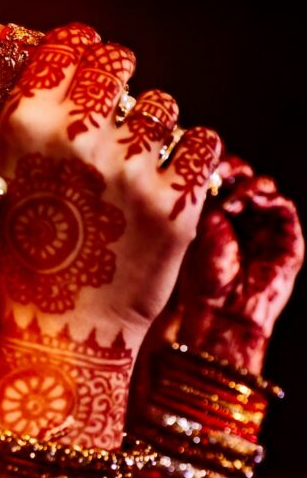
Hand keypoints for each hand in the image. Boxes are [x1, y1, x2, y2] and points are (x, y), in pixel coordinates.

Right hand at [0, 23, 221, 448]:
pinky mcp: (177, 202)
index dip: (79, 48)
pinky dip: (188, 158)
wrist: (64, 333)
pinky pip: (203, 144)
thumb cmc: (26, 258)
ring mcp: (132, 170)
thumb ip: (25, 117)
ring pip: (164, 105)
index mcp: (26, 128)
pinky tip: (165, 182)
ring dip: (151, 126)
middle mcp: (79, 139)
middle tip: (113, 108)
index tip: (84, 59)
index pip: (67, 43)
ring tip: (134, 165)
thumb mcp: (7, 181)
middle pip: (118, 61)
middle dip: (117, 78)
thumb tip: (25, 48)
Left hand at [170, 155, 303, 371]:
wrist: (219, 312)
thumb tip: (198, 167)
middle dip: (231, 169)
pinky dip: (268, 199)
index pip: (218, 177)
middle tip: (217, 172)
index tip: (197, 164)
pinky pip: (284, 208)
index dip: (210, 166)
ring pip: (264, 188)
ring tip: (230, 195)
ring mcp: (265, 227)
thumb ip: (197, 201)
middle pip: (243, 177)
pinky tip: (248, 201)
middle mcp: (241, 217)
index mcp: (214, 213)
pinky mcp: (287, 239)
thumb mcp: (190, 232)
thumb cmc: (197, 278)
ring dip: (248, 184)